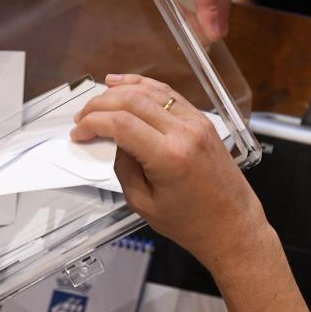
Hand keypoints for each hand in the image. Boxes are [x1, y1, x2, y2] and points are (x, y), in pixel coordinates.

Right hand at [72, 75, 265, 272]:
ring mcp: (196, 123)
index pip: (120, 124)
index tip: (78, 133)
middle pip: (132, 101)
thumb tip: (109, 142)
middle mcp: (184, 133)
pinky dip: (144, 86)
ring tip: (97, 99)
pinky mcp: (202, 121)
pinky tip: (126, 86)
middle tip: (82, 118)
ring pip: (150, 91)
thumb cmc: (192, 223)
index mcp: (169, 157)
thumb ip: (122, 167)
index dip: (92, 124)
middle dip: (100, 105)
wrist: (231, 225)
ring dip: (119, 91)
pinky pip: (168, 95)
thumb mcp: (143, 203)